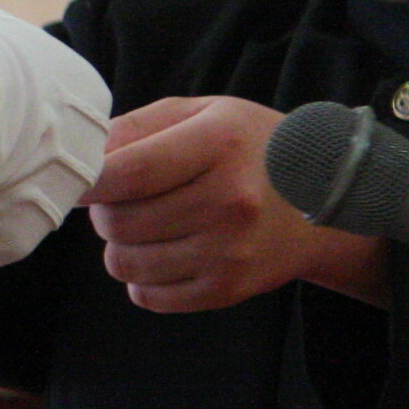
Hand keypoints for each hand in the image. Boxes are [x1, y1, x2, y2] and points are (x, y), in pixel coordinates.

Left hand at [84, 97, 388, 311]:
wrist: (329, 197)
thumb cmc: (253, 146)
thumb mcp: (205, 112)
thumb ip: (138, 126)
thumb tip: (81, 154)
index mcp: (219, 143)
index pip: (125, 172)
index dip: (87, 180)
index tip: (78, 179)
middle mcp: (228, 200)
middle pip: (118, 221)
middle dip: (105, 210)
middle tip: (124, 198)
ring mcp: (231, 251)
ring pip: (125, 262)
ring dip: (121, 244)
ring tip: (147, 223)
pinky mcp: (229, 289)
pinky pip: (148, 296)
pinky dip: (142, 277)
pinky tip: (166, 251)